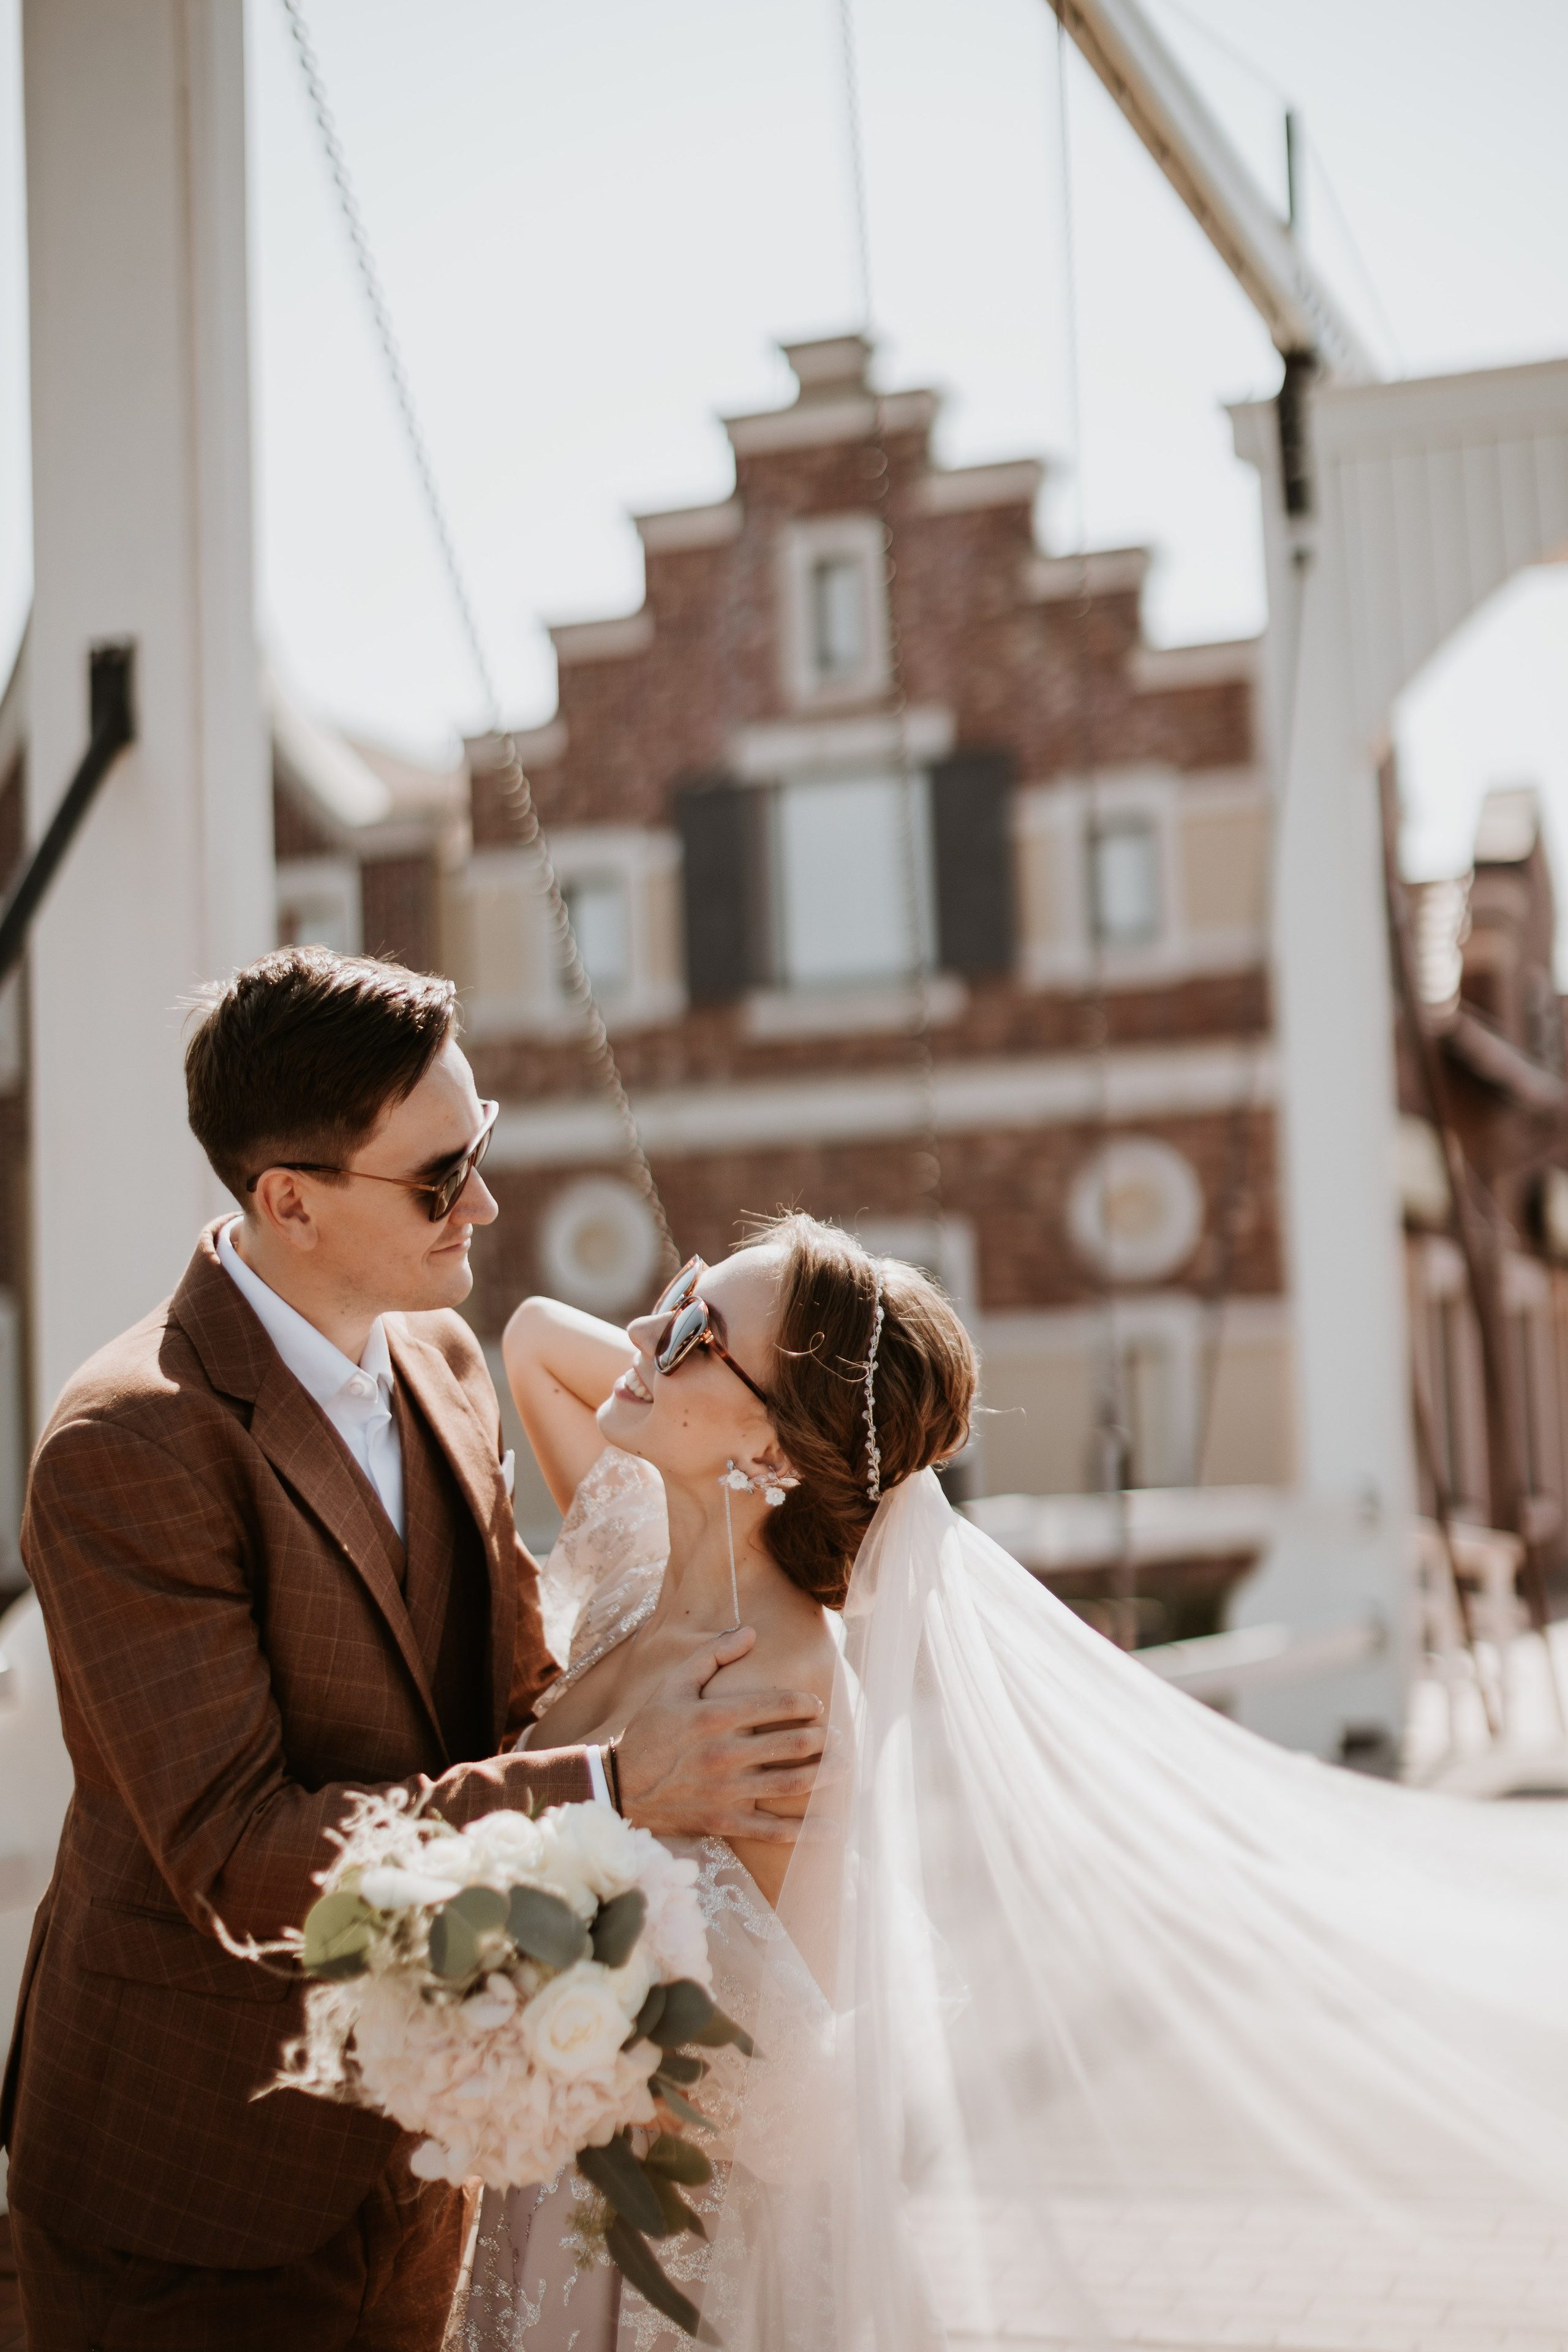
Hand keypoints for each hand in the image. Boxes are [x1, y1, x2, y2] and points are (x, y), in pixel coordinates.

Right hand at [615, 1626, 825, 1843]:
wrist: (619, 1785)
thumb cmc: (650, 1729)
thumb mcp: (674, 1684)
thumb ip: (713, 1655)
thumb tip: (751, 1632)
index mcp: (716, 1716)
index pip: (779, 1704)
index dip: (807, 1703)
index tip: (816, 1705)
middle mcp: (726, 1753)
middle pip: (794, 1744)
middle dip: (825, 1739)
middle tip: (838, 1735)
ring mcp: (727, 1790)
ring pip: (791, 1785)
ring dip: (826, 1775)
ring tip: (843, 1766)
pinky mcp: (725, 1821)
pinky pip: (773, 1830)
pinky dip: (806, 1831)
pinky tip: (831, 1828)